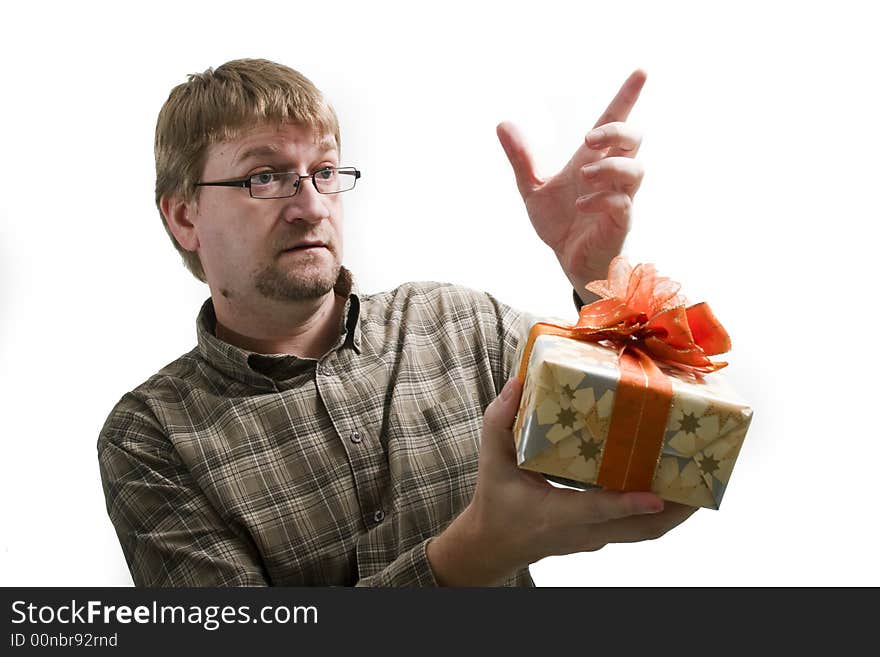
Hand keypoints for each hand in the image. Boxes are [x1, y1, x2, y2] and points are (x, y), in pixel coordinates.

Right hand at [427, 377, 696, 584]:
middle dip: (673, 511)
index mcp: (553, 513)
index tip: (656, 496)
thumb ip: (500, 422)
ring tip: (699, 484)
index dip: (625, 504)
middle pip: (637, 531)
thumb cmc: (495, 501)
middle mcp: (580, 531)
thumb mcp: (492, 460)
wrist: (493, 544)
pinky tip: (674, 490)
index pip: (593, 510)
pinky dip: (659, 514)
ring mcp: (592, 538)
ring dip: (674, 513)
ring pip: (643, 534)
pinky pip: (637, 530)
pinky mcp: (599, 537)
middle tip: (701, 483)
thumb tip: (518, 384)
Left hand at [497, 70, 646, 291]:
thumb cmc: (561, 223)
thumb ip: (521, 158)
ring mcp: (619, 198)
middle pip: (634, 139)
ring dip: (610, 167)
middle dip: (617, 131)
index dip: (627, 96)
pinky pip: (621, 203)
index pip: (614, 121)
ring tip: (584, 177)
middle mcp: (611, 175)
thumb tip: (502, 124)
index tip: (640, 71)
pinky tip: (581, 205)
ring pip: (635, 170)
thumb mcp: (532, 188)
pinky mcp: (619, 222)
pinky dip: (601, 199)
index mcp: (593, 160)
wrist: (567, 261)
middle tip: (588, 139)